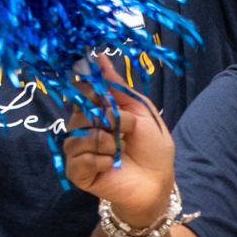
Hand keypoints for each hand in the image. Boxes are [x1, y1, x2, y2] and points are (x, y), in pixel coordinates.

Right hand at [60, 82, 175, 227]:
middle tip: (126, 130)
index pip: (81, 92)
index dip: (93, 91)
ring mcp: (78, 152)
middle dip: (110, 119)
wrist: (158, 180)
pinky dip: (101, 161)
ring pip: (80, 136)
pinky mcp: (78, 173)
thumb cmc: (152, 146)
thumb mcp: (140, 110)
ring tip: (120, 151)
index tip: (110, 97)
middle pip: (81, 113)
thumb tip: (99, 56)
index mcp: (96, 111)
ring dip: (108, 142)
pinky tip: (112, 166)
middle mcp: (82, 129)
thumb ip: (117, 85)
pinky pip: (80, 160)